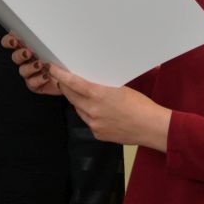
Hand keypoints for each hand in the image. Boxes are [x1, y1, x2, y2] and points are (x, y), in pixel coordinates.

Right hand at [1, 33, 60, 95]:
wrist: (70, 77)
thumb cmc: (64, 59)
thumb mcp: (57, 46)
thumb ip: (49, 39)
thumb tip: (47, 31)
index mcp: (29, 48)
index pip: (13, 42)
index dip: (9, 41)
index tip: (14, 40)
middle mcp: (27, 61)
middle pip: (15, 56)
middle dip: (20, 54)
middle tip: (28, 52)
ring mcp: (30, 73)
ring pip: (23, 70)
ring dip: (30, 67)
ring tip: (40, 64)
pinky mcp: (34, 85)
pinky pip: (32, 82)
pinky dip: (38, 79)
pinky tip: (46, 75)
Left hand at [49, 65, 170, 152]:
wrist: (151, 127)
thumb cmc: (141, 105)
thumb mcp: (120, 89)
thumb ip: (102, 87)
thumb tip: (91, 83)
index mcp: (99, 95)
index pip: (73, 83)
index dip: (60, 75)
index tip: (52, 69)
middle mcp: (93, 110)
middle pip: (71, 96)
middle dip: (66, 87)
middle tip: (63, 80)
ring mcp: (94, 124)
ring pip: (78, 109)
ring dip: (78, 101)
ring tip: (83, 95)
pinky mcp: (98, 134)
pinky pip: (87, 121)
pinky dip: (89, 115)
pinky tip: (98, 112)